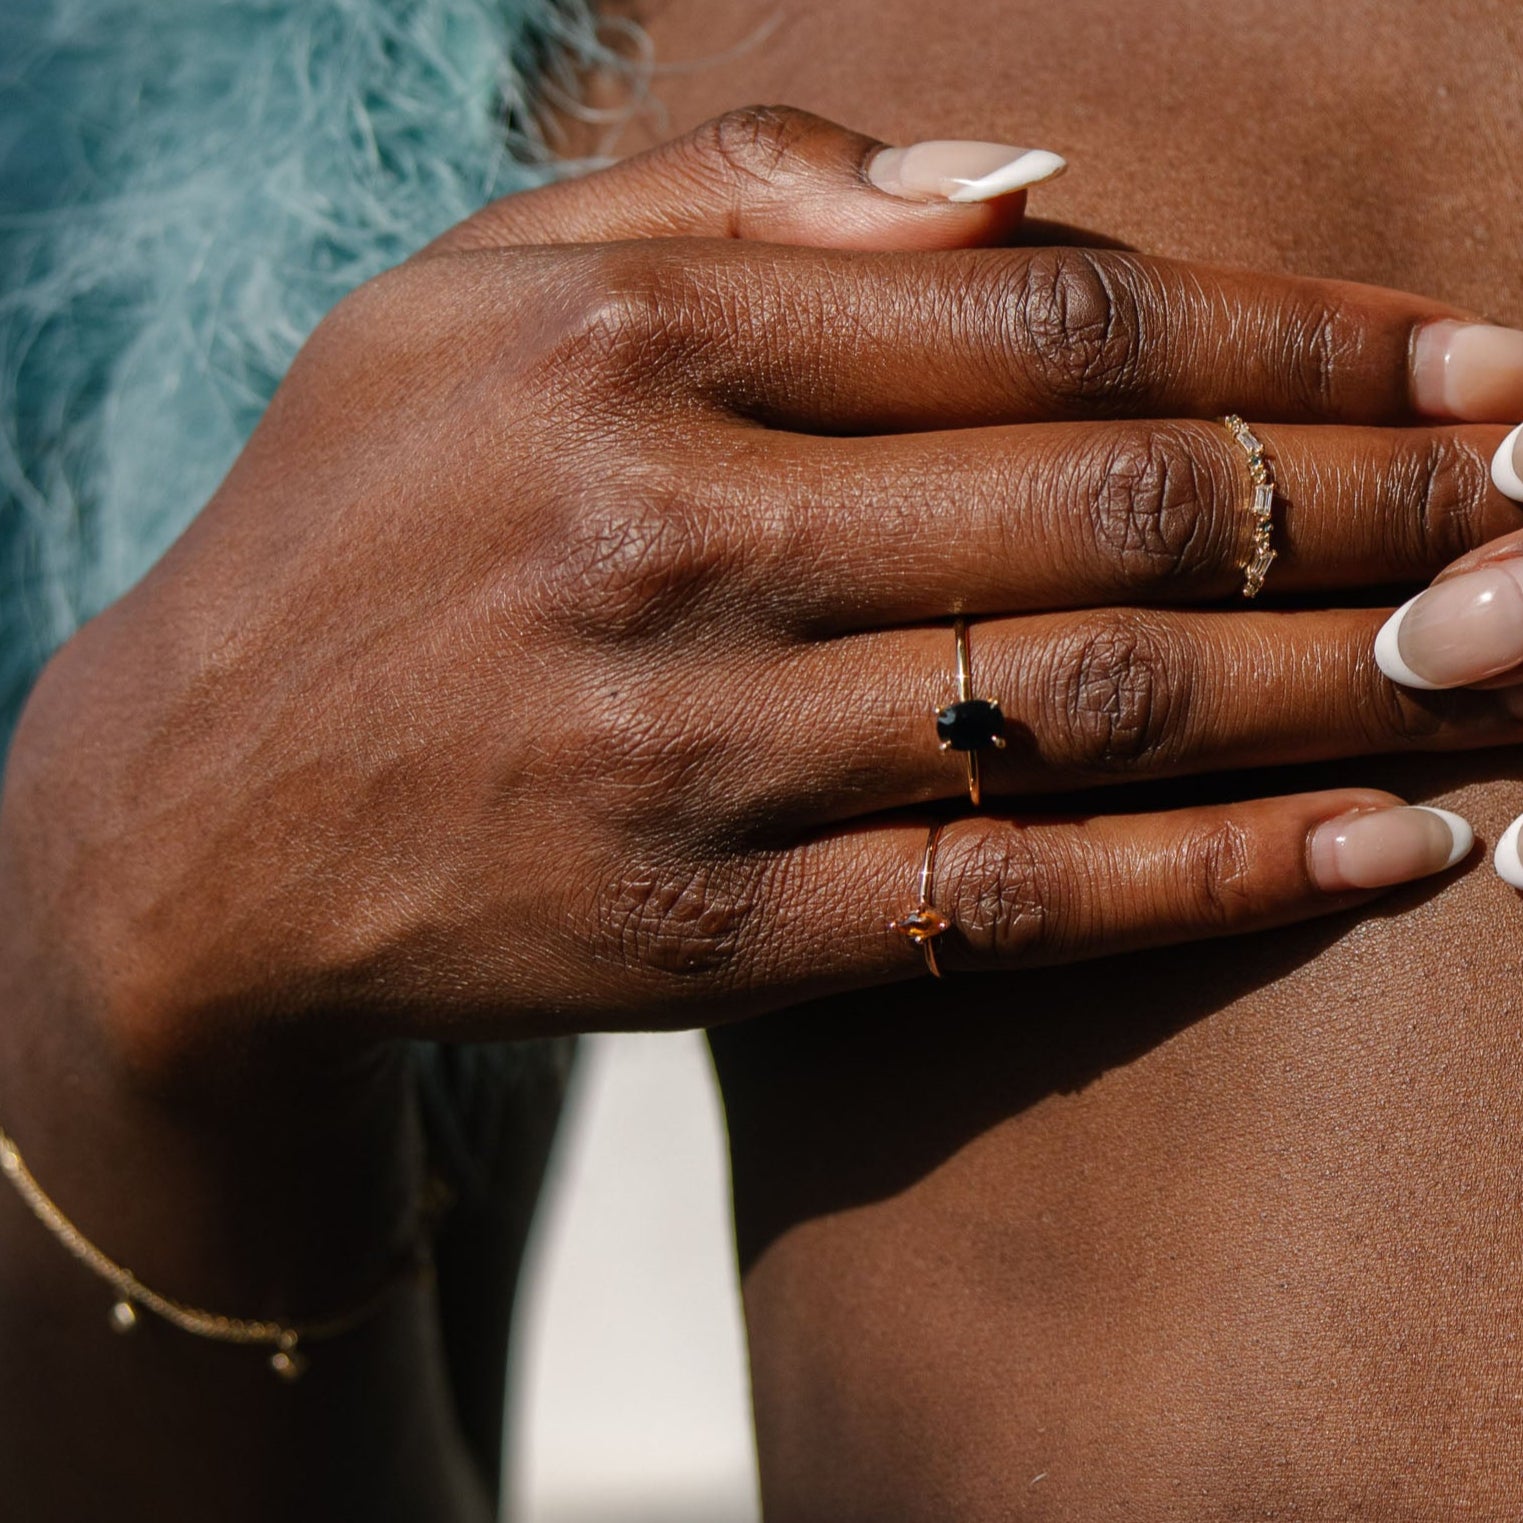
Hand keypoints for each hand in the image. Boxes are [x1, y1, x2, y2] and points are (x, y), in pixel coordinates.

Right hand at [5, 106, 1522, 1079]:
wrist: (198, 811)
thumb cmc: (359, 526)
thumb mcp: (480, 294)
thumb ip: (739, 194)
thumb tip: (1025, 174)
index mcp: (633, 353)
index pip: (1048, 317)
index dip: (1291, 333)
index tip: (1466, 356)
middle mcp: (675, 547)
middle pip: (1114, 503)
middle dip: (1376, 495)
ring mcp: (699, 760)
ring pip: (1103, 705)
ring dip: (1356, 676)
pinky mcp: (712, 940)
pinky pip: (1016, 901)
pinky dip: (1223, 876)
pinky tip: (1396, 846)